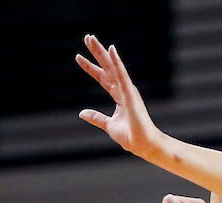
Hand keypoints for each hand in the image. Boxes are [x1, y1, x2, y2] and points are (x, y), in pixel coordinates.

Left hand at [76, 35, 161, 158]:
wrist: (143, 145)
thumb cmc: (130, 136)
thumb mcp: (108, 125)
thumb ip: (96, 117)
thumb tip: (81, 113)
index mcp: (119, 95)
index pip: (102, 77)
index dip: (90, 67)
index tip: (78, 57)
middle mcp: (123, 89)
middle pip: (107, 67)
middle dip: (96, 52)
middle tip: (87, 37)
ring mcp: (128, 90)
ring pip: (112, 67)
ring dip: (102, 52)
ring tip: (91, 39)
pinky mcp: (131, 94)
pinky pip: (122, 75)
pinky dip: (117, 62)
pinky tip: (111, 50)